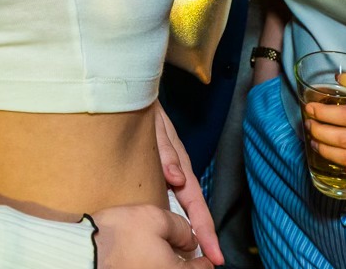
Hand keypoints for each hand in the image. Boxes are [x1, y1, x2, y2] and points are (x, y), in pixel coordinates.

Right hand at [92, 204, 214, 268]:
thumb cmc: (120, 236)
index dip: (205, 257)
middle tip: (183, 249)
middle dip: (185, 262)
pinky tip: (143, 256)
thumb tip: (191, 239)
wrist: (84, 252)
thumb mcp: (156, 218)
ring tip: (161, 250)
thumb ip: (182, 228)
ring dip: (167, 263)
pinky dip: (151, 264)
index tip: (204, 252)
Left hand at [154, 104, 222, 263]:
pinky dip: (174, 215)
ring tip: (195, 252)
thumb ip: (166, 153)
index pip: (196, 203)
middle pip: (193, 209)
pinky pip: (169, 197)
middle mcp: (178, 171)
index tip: (214, 254)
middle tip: (210, 261)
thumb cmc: (145, 110)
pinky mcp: (159, 170)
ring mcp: (169, 171)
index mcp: (181, 165)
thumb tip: (177, 180)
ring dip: (190, 228)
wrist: (132, 94)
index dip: (206, 230)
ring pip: (182, 205)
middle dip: (203, 237)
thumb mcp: (156, 127)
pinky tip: (171, 227)